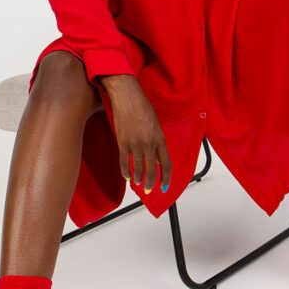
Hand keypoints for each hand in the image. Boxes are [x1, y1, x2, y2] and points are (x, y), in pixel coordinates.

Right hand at [103, 76, 171, 193]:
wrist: (128, 99)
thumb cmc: (143, 108)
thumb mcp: (156, 125)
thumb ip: (157, 141)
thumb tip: (155, 157)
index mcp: (160, 139)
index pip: (166, 164)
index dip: (166, 178)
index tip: (164, 186)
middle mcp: (149, 144)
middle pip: (152, 170)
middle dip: (151, 183)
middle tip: (149, 190)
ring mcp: (135, 144)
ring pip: (138, 168)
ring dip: (138, 179)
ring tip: (138, 183)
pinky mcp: (123, 142)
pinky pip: (125, 162)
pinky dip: (126, 171)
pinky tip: (127, 176)